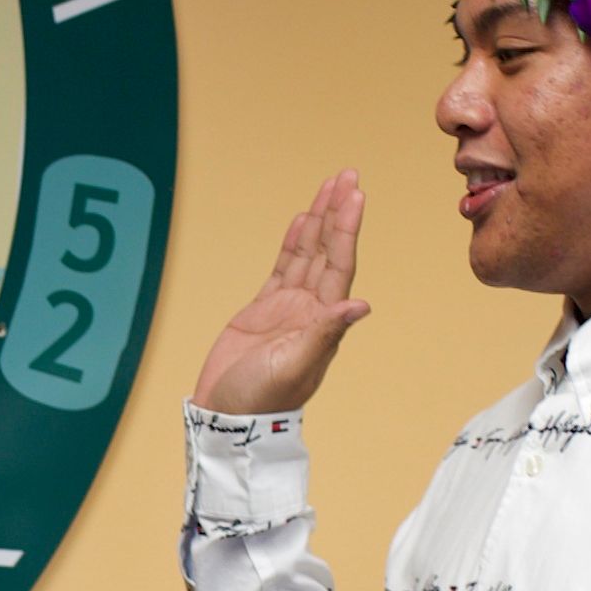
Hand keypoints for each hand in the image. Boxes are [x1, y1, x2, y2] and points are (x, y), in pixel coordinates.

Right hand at [193, 169, 370, 413]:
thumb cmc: (263, 398)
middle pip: (328, 249)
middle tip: (348, 175)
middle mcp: (311, 308)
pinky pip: (283, 267)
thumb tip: (360, 305)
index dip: (346, 228)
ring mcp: (288, 307)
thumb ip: (326, 333)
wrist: (229, 416)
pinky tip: (301, 222)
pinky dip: (293, 243)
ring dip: (319, 220)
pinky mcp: (263, 309)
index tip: (354, 196)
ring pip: (308, 253)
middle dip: (337, 212)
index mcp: (324, 320)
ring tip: (330, 187)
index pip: (340, 263)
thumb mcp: (296, 365)